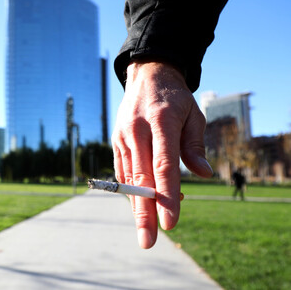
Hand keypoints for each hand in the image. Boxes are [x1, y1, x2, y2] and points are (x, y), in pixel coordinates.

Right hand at [112, 61, 212, 248]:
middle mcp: (137, 130)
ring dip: (137, 206)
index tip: (171, 223)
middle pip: (141, 179)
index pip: (163, 165)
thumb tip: (202, 174)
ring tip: (145, 230)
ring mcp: (123, 136)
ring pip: (129, 179)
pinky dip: (133, 190)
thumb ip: (195, 145)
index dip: (167, 196)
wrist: (147, 76)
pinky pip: (124, 171)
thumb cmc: (175, 98)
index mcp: (161, 120)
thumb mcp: (193, 115)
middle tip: (147, 241)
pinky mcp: (117, 142)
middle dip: (145, 213)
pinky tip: (142, 205)